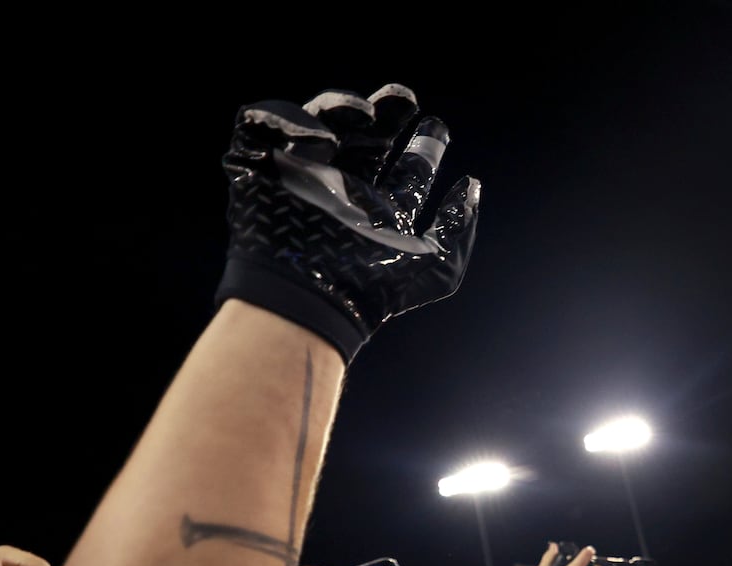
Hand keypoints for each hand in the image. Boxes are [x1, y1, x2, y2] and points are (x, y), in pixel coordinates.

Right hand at [215, 83, 481, 362]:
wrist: (309, 300)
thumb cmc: (372, 290)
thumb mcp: (436, 266)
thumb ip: (459, 227)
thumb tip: (473, 185)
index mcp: (382, 209)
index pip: (408, 167)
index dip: (426, 143)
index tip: (437, 125)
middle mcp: (344, 189)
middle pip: (367, 136)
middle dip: (386, 112)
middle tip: (402, 99)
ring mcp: (301, 176)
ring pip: (317, 120)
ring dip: (341, 107)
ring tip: (365, 114)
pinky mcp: (258, 169)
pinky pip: (260, 125)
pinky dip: (283, 119)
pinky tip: (317, 137)